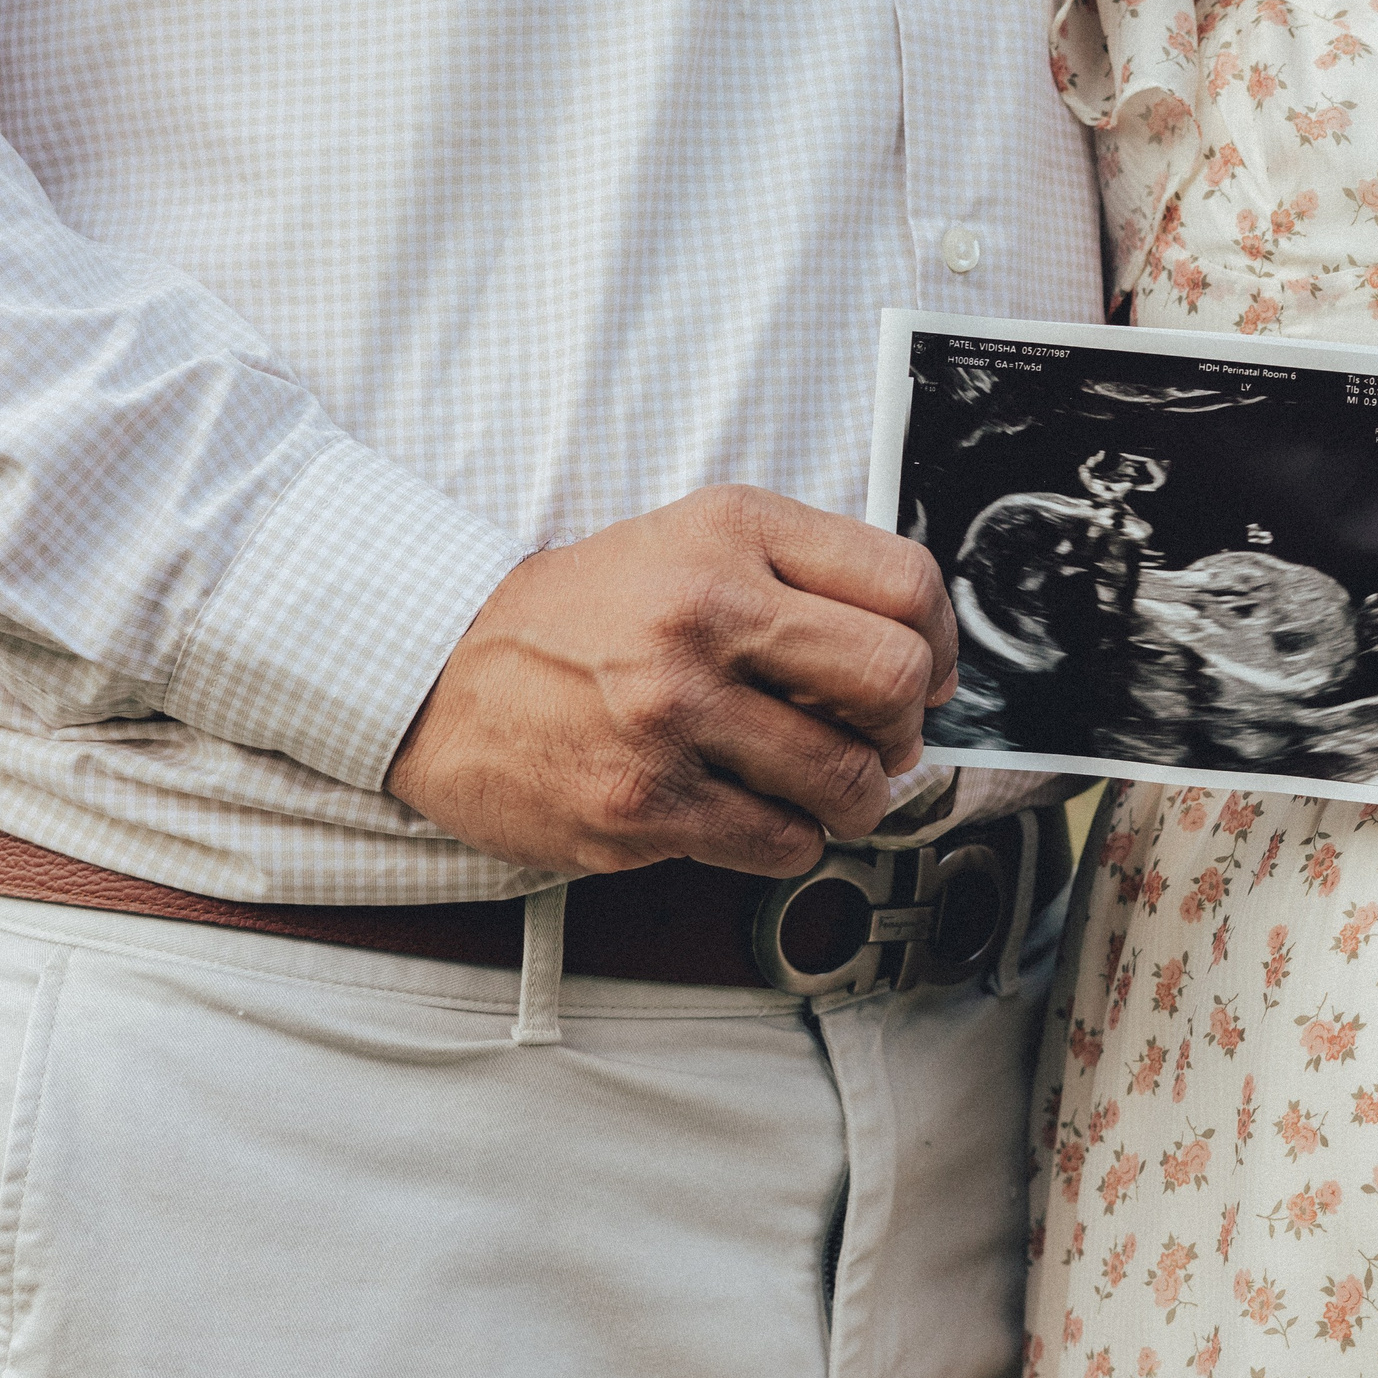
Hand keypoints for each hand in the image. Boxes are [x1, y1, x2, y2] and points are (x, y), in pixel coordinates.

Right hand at [387, 486, 955, 876]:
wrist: (437, 671)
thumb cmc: (582, 614)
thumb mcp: (694, 541)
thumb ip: (809, 576)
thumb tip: (927, 660)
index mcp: (729, 534)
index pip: (906, 585)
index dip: (940, 641)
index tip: (926, 671)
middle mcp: (703, 614)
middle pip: (894, 683)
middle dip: (904, 727)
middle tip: (876, 739)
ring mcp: (670, 714)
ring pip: (848, 782)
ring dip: (850, 798)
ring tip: (813, 784)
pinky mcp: (642, 805)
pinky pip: (781, 844)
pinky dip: (788, 840)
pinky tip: (751, 812)